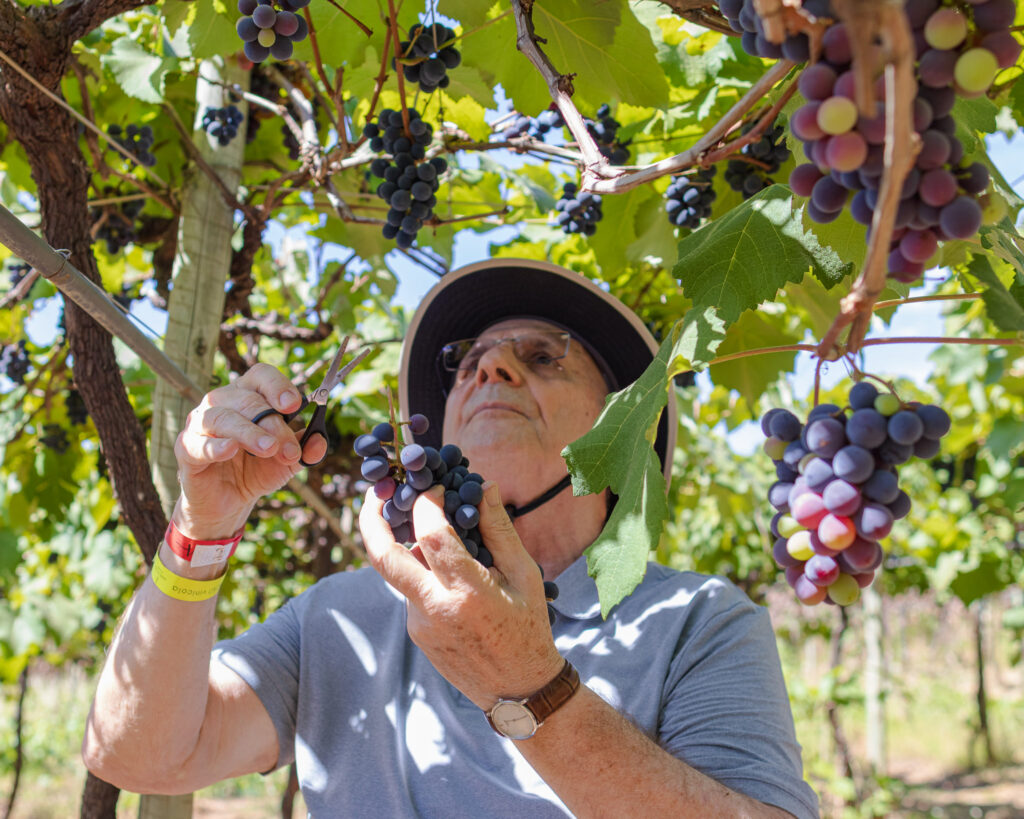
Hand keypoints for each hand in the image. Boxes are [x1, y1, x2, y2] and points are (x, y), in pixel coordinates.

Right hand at [173, 364, 326, 538]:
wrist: (229, 502)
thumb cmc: (255, 470)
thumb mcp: (287, 461)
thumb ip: (304, 449)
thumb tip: (320, 442)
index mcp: (248, 396)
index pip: (261, 375)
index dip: (278, 385)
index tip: (295, 404)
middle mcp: (222, 402)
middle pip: (248, 400)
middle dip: (274, 425)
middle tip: (289, 450)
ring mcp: (201, 424)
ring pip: (223, 417)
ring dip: (250, 433)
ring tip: (269, 448)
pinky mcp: (186, 448)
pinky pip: (198, 444)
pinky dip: (216, 446)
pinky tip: (231, 449)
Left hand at [359, 482, 563, 709]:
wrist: (518, 691)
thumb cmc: (528, 627)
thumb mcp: (524, 575)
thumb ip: (499, 529)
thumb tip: (484, 487)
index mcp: (466, 593)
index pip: (431, 535)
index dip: (428, 504)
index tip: (436, 489)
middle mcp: (434, 609)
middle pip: (382, 556)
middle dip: (371, 519)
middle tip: (374, 493)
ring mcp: (419, 624)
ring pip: (402, 572)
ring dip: (413, 548)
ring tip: (438, 531)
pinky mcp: (415, 634)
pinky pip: (413, 592)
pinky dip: (426, 573)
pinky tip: (451, 573)